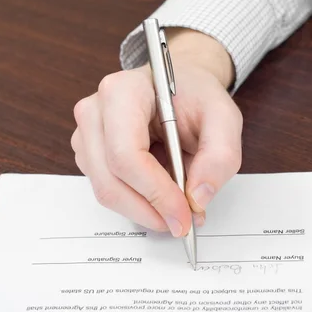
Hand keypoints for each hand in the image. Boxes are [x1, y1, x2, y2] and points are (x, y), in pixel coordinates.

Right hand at [71, 28, 241, 236]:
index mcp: (123, 92)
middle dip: (149, 210)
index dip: (155, 193)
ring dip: (144, 209)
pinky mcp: (89, 155)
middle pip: (110, 180)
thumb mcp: (224, 118)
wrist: (180, 88)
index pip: (126, 155)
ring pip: (106, 192)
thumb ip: (220, 156)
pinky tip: (161, 194)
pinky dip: (137, 203)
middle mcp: (94, 112)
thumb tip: (198, 198)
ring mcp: (86, 135)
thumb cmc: (196, 97)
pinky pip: (108, 191)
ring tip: (177, 206)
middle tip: (183, 223)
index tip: (184, 215)